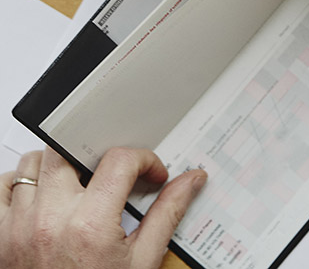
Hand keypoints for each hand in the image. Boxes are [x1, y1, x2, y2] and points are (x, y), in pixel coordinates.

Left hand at [0, 147, 206, 268]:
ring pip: (35, 163)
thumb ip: (168, 213)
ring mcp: (18, 226)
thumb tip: (192, 180)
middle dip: (97, 154)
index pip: (119, 160)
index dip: (144, 159)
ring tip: (79, 187)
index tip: (150, 174)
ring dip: (60, 166)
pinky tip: (44, 197)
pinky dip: (21, 183)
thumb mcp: (142, 260)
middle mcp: (50, 219)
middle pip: (69, 149)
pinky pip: (3, 186)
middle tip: (111, 175)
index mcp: (90, 225)